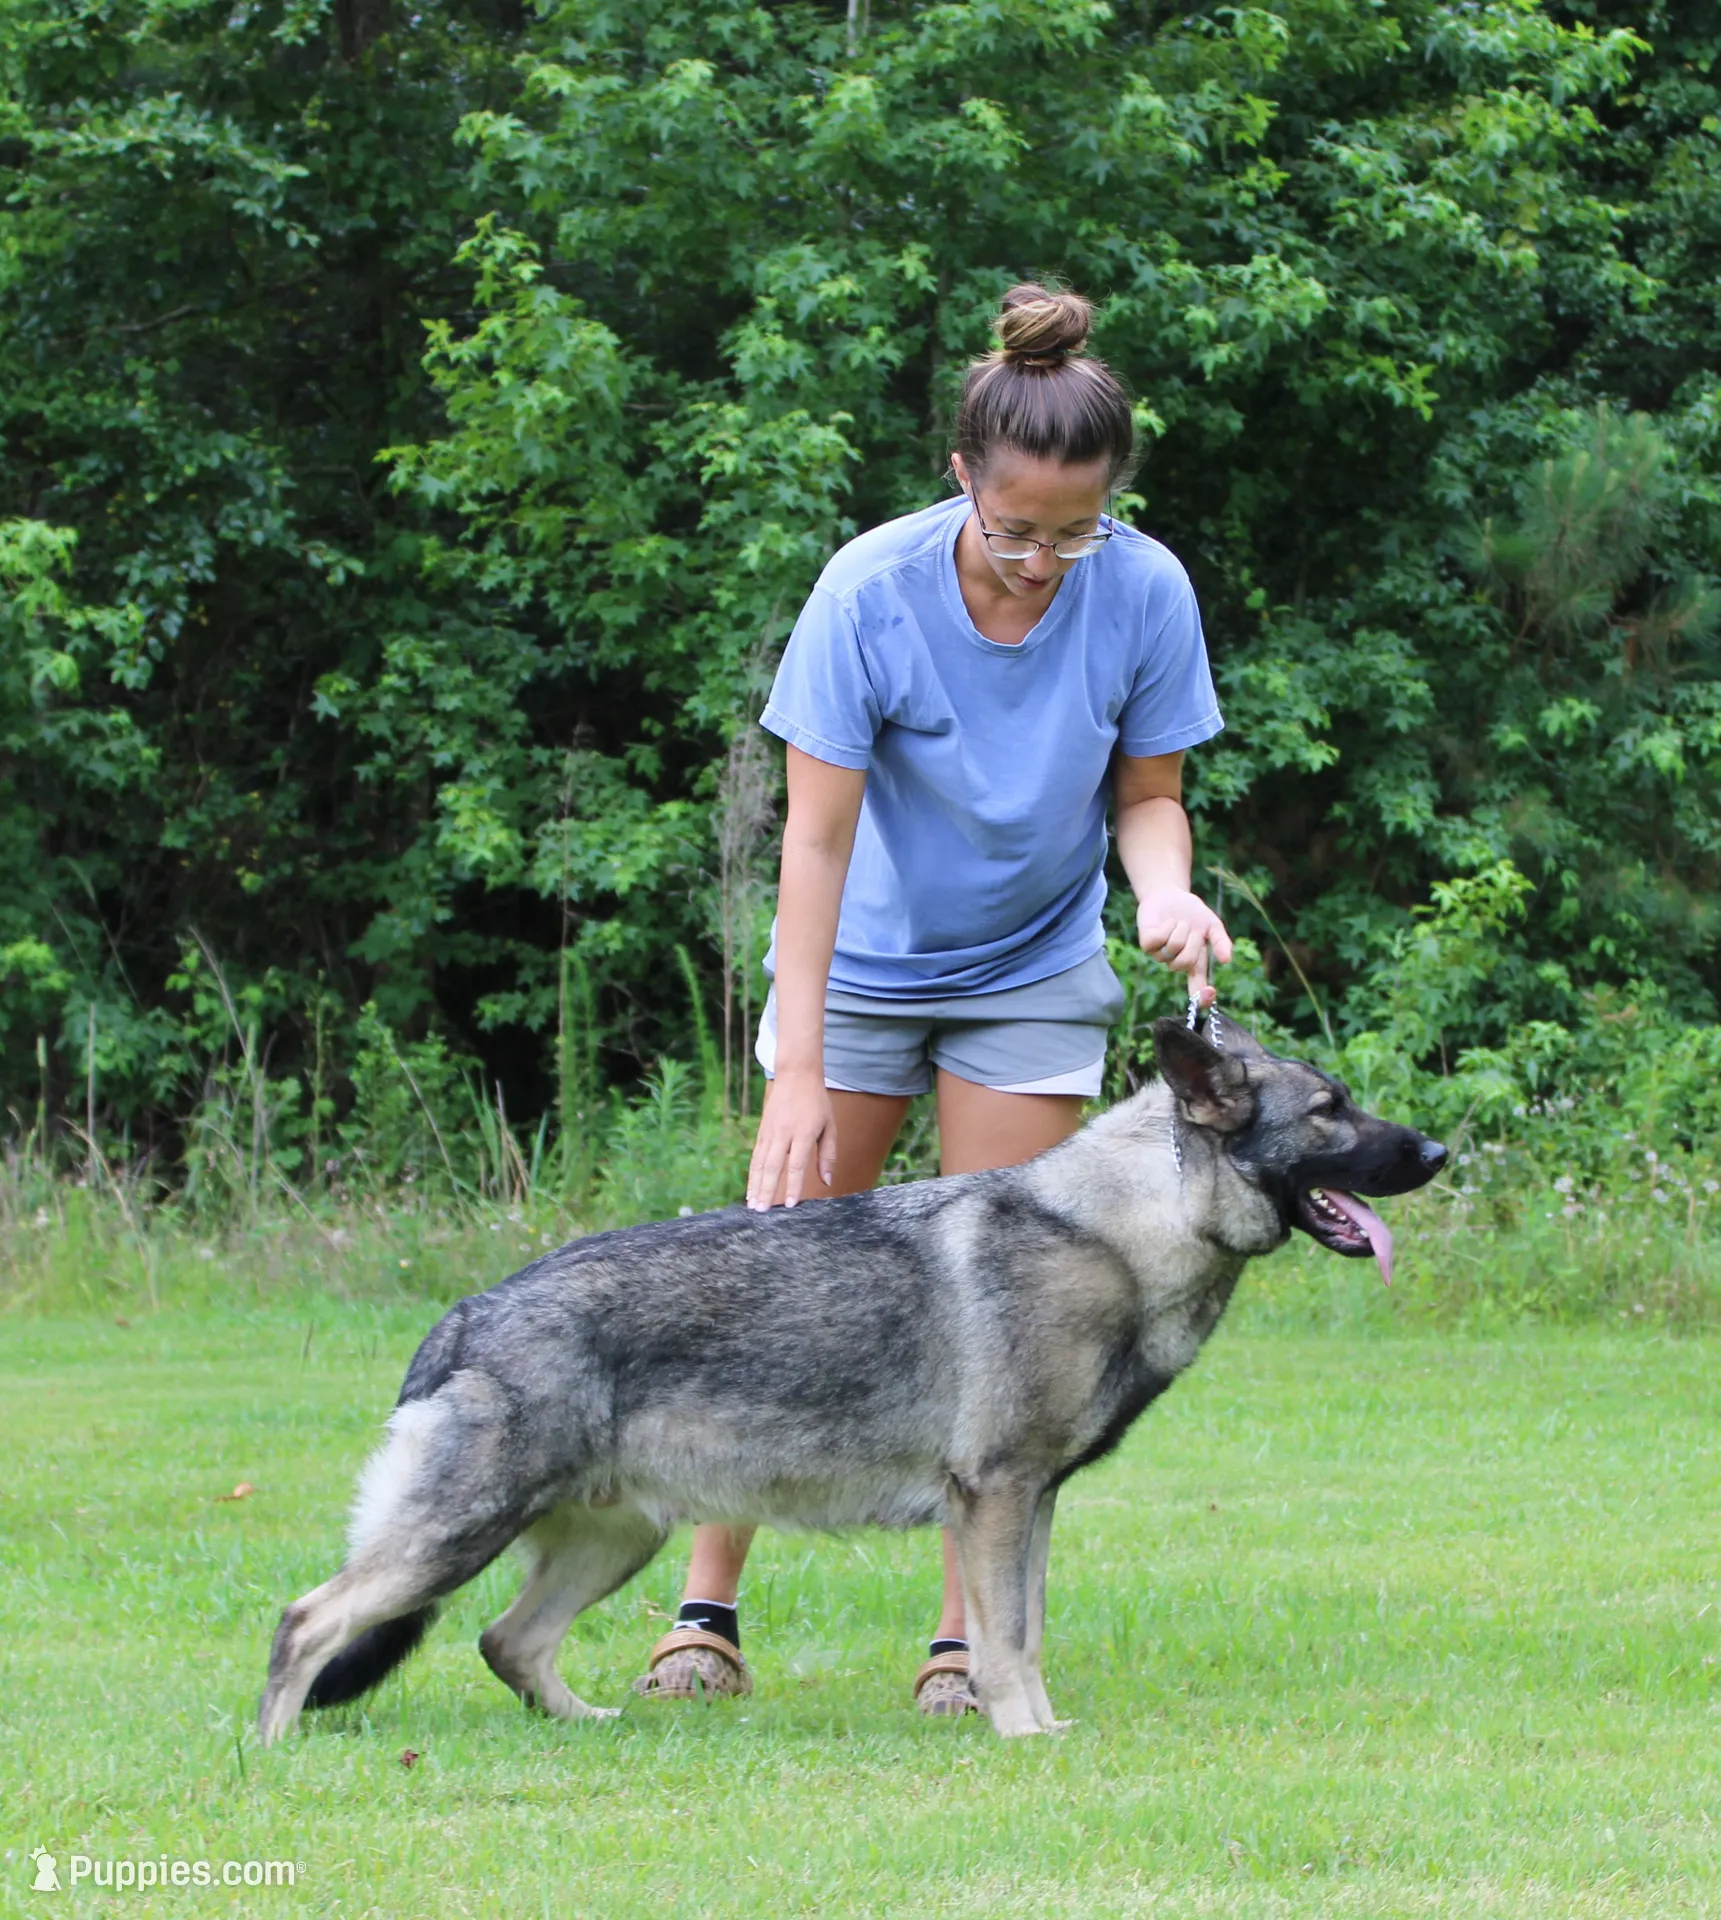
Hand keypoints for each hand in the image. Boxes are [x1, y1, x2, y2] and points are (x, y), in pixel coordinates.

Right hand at [746, 1068, 836, 1210]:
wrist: (796, 1075)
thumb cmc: (817, 1103)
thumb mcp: (829, 1126)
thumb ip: (828, 1155)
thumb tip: (827, 1182)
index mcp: (804, 1132)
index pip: (797, 1164)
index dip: (794, 1185)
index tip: (791, 1204)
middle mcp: (784, 1133)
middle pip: (773, 1166)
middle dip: (767, 1191)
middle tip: (762, 1212)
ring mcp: (770, 1132)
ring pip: (759, 1163)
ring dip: (755, 1186)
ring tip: (753, 1206)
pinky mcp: (762, 1132)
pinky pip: (756, 1157)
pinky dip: (753, 1175)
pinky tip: (751, 1189)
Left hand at [1136, 889, 1232, 1007]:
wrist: (1171, 894)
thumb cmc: (1193, 913)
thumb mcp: (1212, 925)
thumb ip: (1221, 941)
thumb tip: (1227, 960)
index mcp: (1194, 962)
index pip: (1197, 987)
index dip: (1202, 996)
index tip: (1210, 993)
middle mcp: (1176, 961)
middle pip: (1185, 962)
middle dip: (1191, 941)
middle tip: (1190, 927)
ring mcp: (1160, 954)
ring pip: (1171, 949)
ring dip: (1179, 930)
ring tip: (1179, 921)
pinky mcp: (1146, 944)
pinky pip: (1157, 941)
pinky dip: (1165, 927)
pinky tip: (1167, 922)